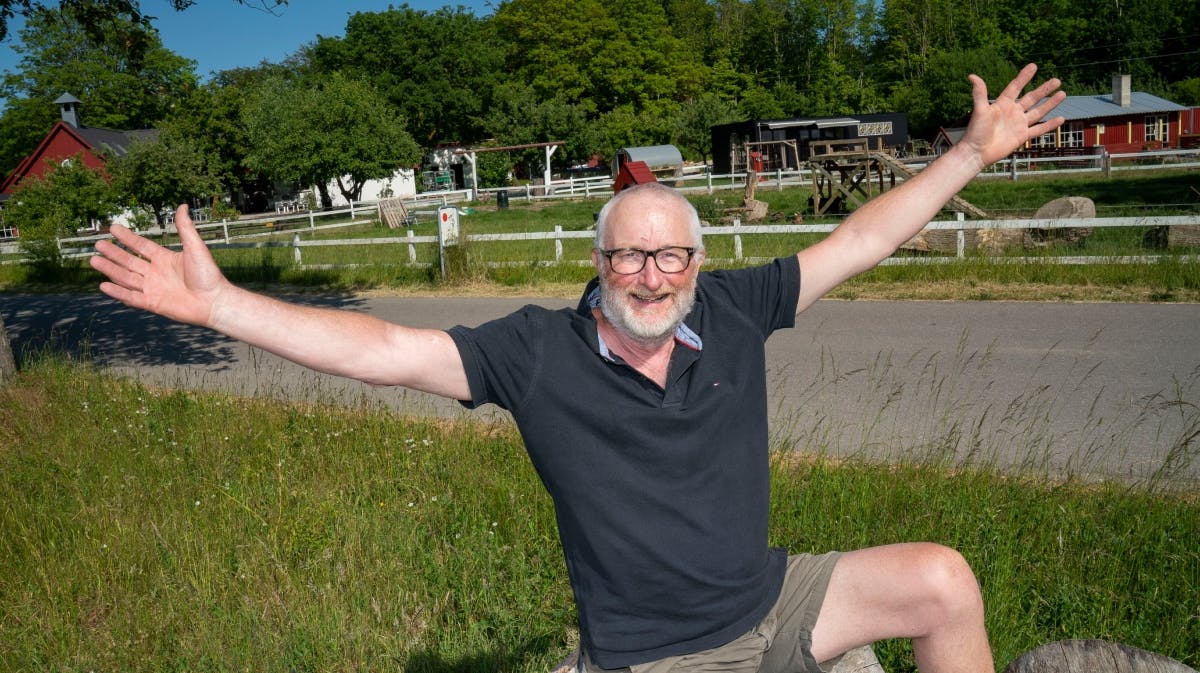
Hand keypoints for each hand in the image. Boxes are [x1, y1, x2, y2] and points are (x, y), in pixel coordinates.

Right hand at [90, 204, 227, 326]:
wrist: (215, 301)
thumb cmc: (209, 275)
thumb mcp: (195, 248)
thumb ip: (185, 228)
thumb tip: (183, 205)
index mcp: (165, 259)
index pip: (141, 246)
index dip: (127, 238)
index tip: (113, 228)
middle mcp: (156, 273)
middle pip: (129, 262)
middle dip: (114, 253)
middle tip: (98, 244)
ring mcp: (153, 289)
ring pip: (127, 278)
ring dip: (110, 270)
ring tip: (94, 261)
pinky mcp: (153, 304)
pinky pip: (132, 297)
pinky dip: (117, 292)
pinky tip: (103, 285)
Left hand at [959, 63, 1066, 169]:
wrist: (977, 153)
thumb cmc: (975, 131)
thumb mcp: (979, 110)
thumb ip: (980, 93)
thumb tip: (972, 76)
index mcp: (1003, 104)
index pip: (1016, 87)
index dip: (1024, 77)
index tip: (1034, 66)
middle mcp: (1012, 112)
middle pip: (1032, 98)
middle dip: (1044, 89)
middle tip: (1057, 80)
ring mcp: (1018, 124)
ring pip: (1038, 112)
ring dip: (1050, 104)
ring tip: (1063, 94)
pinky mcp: (1022, 136)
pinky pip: (1039, 129)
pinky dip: (1050, 125)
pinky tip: (1061, 119)